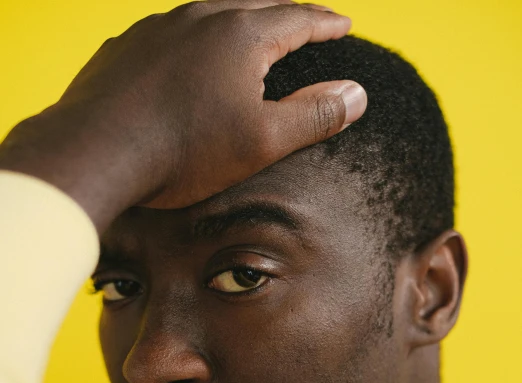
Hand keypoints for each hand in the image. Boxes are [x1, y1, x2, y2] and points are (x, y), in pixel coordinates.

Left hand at [0, 0, 366, 231]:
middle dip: (284, 13)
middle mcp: (200, 17)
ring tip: (247, 33)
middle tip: (302, 21)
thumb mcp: (262, 142)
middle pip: (255, 5)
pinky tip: (187, 57)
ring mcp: (157, 28)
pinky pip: (169, 34)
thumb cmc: (183, 151)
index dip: (325, 24)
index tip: (344, 25)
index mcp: (241, 36)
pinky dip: (191, 41)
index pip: (298, 19)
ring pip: (208, 14)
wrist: (99, 150)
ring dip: (235, 21)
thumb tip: (356, 94)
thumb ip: (313, 116)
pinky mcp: (125, 47)